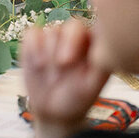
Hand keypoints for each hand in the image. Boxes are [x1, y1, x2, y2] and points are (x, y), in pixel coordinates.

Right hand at [21, 21, 109, 137]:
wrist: (53, 111)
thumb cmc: (78, 99)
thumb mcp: (93, 84)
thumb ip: (102, 63)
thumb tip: (106, 44)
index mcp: (94, 46)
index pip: (93, 27)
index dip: (79, 40)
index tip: (69, 61)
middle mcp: (76, 38)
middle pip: (70, 26)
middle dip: (62, 46)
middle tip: (61, 66)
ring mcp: (55, 38)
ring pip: (50, 31)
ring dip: (49, 54)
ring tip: (52, 75)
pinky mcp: (35, 41)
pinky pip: (31, 33)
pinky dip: (33, 48)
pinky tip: (38, 65)